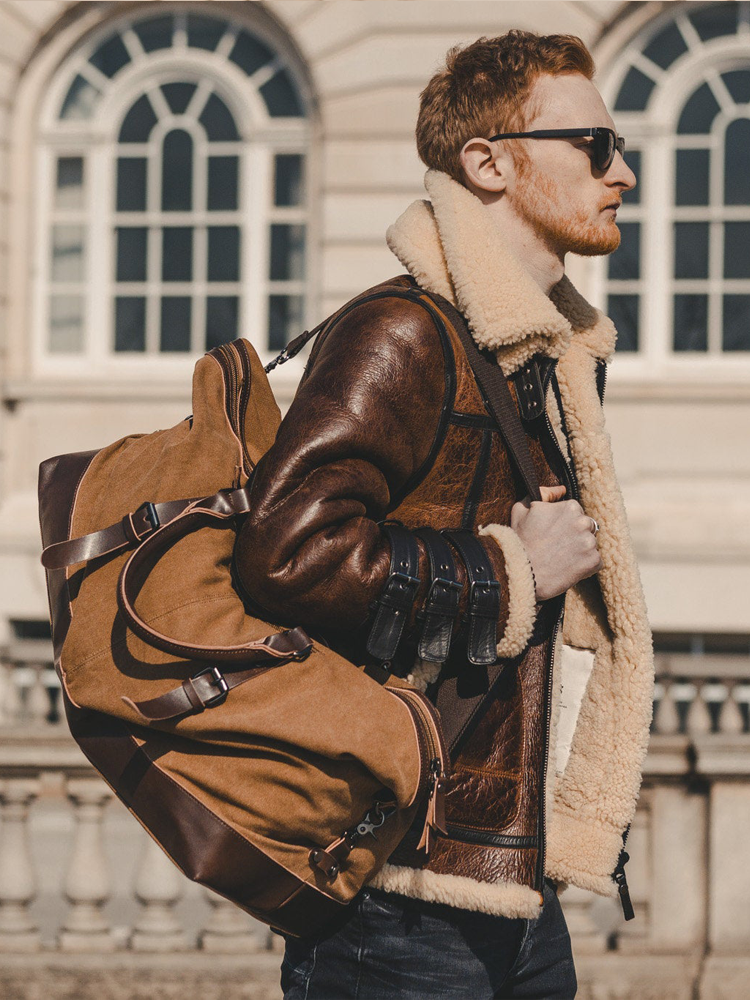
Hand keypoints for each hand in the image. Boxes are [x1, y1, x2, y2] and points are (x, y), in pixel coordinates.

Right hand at [510, 486, 601, 600]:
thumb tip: (561, 489)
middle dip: (574, 535)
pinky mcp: (593, 561)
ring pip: (590, 544)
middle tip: (556, 547)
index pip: (575, 512)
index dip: (563, 523)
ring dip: (580, 550)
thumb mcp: (522, 509)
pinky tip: (568, 568)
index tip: (552, 533)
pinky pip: (595, 562)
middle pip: (586, 527)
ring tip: (561, 559)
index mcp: (570, 507)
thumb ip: (543, 493)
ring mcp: (590, 542)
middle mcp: (583, 522)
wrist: (522, 572)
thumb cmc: (519, 541)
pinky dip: (585, 566)